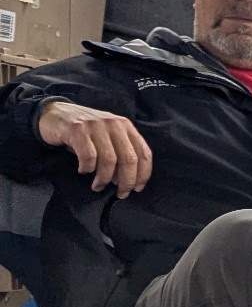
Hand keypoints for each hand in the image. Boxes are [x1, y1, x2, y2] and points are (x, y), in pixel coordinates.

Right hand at [37, 100, 151, 197]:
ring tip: (98, 186)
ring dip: (105, 178)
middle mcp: (114, 124)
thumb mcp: (107, 136)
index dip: (143, 174)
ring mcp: (96, 125)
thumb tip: (125, 180)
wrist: (53, 113)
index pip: (144, 153)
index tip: (137, 188)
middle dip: (126, 181)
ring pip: (109, 159)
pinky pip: (88, 155)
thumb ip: (120, 152)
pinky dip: (88, 168)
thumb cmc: (84, 131)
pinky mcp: (77, 129)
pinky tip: (83, 171)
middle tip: (120, 193)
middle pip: (129, 159)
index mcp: (126, 126)